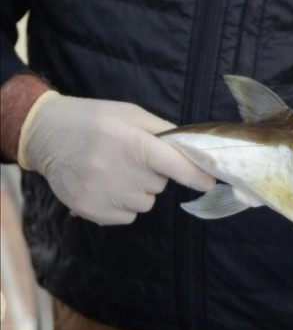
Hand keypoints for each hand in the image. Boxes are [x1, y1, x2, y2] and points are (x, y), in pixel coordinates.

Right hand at [17, 91, 214, 224]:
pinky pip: (127, 216)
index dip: (196, 176)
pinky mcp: (89, 210)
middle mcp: (115, 169)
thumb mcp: (130, 113)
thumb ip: (162, 132)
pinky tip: (106, 185)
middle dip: (154, 174)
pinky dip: (123, 204)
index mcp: (129, 141)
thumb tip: (193, 150)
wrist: (44, 134)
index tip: (210, 182)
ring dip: (139, 190)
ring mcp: (101, 193)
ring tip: (115, 170)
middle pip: (159, 185)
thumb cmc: (93, 120)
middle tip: (131, 158)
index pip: (174, 166)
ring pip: (145, 203)